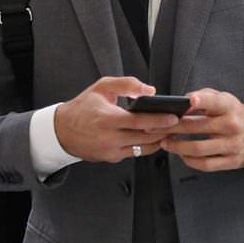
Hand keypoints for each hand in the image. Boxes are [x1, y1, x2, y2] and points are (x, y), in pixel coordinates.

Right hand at [55, 77, 179, 162]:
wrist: (62, 131)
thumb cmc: (83, 107)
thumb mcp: (101, 87)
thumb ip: (126, 84)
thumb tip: (150, 90)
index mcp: (106, 119)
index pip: (138, 121)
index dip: (159, 120)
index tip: (174, 117)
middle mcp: (109, 137)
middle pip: (145, 136)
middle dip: (165, 131)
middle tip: (181, 124)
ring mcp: (111, 151)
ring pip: (143, 147)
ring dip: (159, 140)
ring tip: (173, 131)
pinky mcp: (112, 158)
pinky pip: (136, 153)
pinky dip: (148, 145)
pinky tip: (157, 137)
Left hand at [160, 88, 243, 171]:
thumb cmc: (234, 114)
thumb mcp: (223, 99)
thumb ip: (203, 97)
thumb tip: (181, 101)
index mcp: (229, 107)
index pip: (215, 102)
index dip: (202, 100)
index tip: (188, 100)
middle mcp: (232, 125)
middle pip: (197, 127)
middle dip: (173, 127)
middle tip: (156, 127)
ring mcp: (232, 145)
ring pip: (199, 148)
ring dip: (177, 146)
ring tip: (165, 142)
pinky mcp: (232, 161)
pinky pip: (206, 164)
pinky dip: (190, 160)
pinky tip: (181, 154)